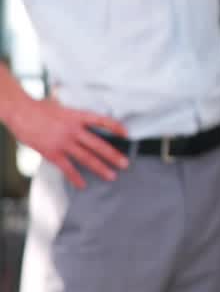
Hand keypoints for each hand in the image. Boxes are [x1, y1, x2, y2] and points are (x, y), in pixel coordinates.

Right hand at [7, 96, 129, 188]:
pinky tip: (82, 185)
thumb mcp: (62, 107)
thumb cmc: (39, 108)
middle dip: (113, 155)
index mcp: (78, 116)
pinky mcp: (52, 152)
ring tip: (111, 176)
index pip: (102, 121)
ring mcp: (63, 142)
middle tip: (125, 164)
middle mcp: (74, 129)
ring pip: (86, 158)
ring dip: (100, 168)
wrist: (20, 111)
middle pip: (98, 144)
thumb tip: (83, 121)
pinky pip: (67, 168)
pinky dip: (75, 178)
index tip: (127, 134)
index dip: (116, 127)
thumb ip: (74, 116)